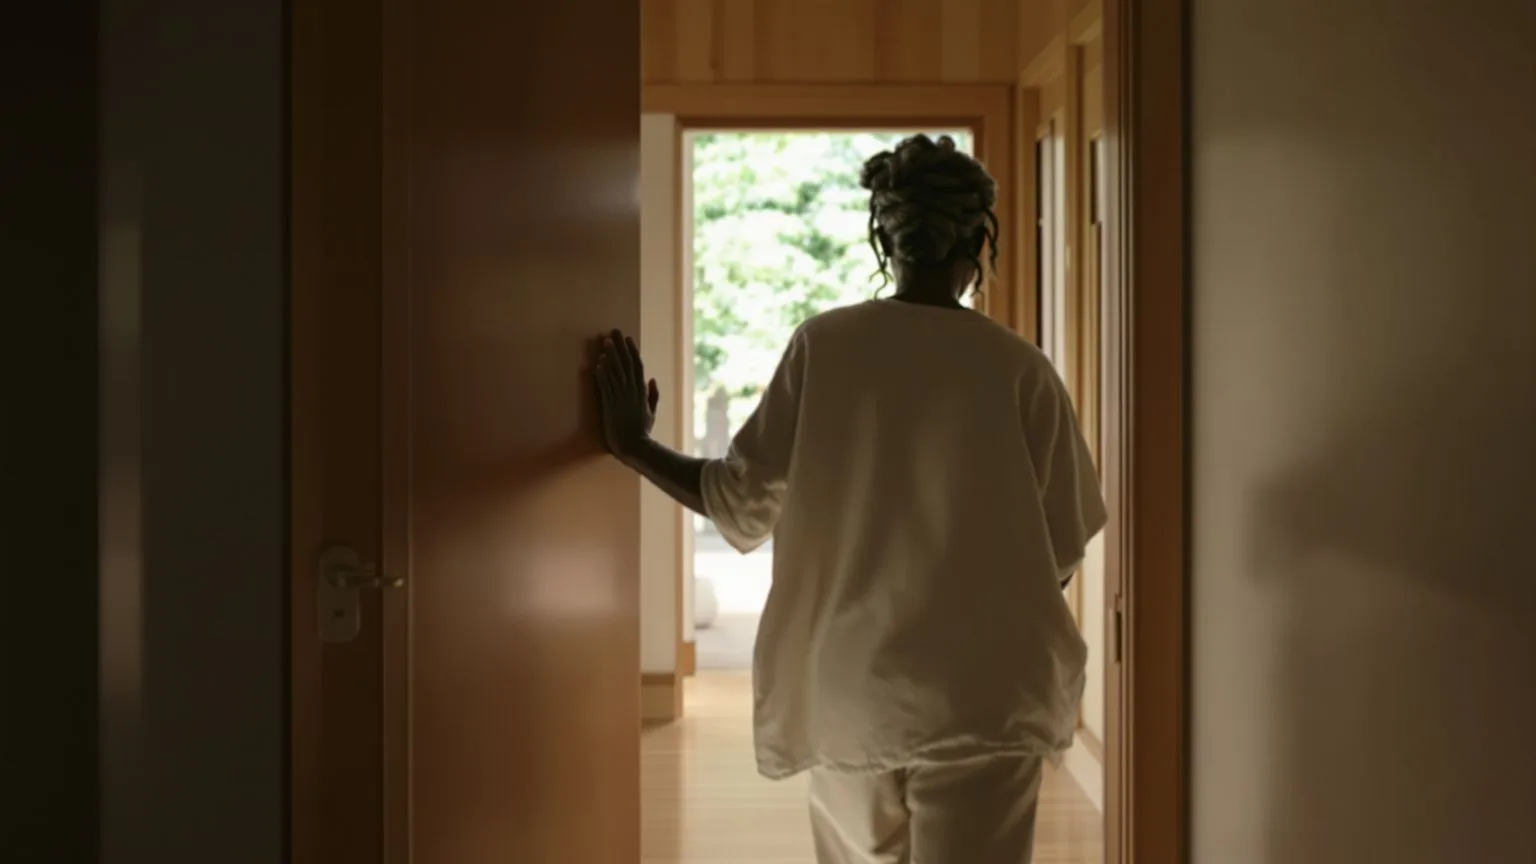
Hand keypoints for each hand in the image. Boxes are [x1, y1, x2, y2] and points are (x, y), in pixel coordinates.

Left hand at [593, 329, 659, 460]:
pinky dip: (602, 373)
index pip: (637, 366)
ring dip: (610, 355)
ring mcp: (620, 397)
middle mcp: (632, 391)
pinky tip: (598, 362)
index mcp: (642, 391)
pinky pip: (606, 385)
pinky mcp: (610, 405)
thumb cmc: (642, 432)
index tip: (627, 338)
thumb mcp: (652, 412)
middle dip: (619, 346)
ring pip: (615, 371)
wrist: (634, 446)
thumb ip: (653, 395)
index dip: (632, 350)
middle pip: (626, 364)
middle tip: (613, 331)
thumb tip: (652, 379)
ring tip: (605, 341)